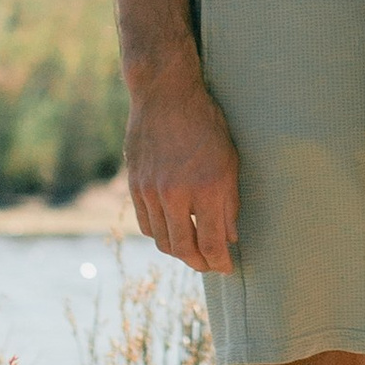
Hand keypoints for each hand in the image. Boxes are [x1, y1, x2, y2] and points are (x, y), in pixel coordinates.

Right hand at [124, 60, 240, 275]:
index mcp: (206, 187)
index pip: (212, 243)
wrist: (165, 96)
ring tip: (193, 252)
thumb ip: (230, 203)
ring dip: (179, 252)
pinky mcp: (134, 186)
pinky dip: (160, 235)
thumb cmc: (206, 125)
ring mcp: (151, 191)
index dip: (220, 262)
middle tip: (210, 265)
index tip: (226, 268)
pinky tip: (172, 232)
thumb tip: (230, 238)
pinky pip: (146, 224)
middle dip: (199, 263)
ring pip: (162, 240)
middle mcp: (176, 194)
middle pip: (184, 248)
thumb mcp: (230, 160)